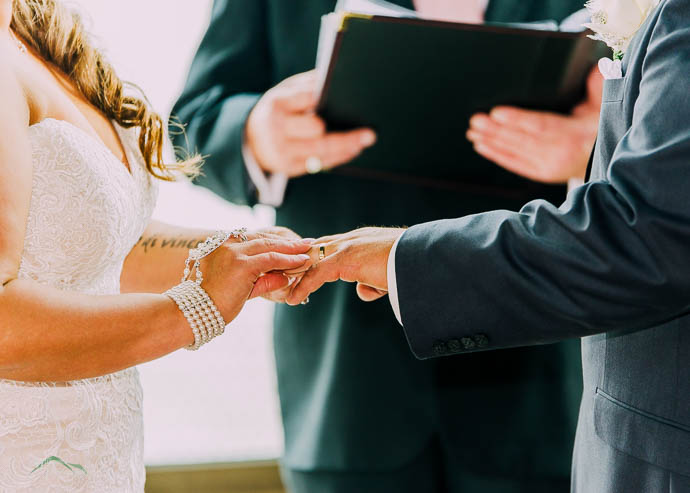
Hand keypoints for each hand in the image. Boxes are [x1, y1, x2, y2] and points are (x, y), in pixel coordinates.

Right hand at [201, 234, 311, 322]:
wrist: (191, 313)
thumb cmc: (211, 303)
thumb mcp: (240, 288)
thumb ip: (262, 280)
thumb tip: (285, 277)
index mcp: (222, 246)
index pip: (254, 239)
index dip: (274, 241)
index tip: (290, 241)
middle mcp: (228, 245)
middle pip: (264, 239)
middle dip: (287, 241)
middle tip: (306, 242)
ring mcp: (234, 253)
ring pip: (269, 246)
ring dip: (291, 248)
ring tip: (308, 249)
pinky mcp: (242, 264)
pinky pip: (271, 259)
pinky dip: (288, 259)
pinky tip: (300, 261)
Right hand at [246, 70, 376, 176]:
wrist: (252, 139)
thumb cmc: (277, 110)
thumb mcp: (285, 92)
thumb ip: (306, 85)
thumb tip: (333, 76)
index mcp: (276, 104)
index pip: (306, 98)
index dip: (325, 98)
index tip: (346, 97)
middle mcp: (276, 129)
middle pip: (316, 129)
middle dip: (343, 133)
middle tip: (369, 133)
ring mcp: (281, 151)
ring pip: (321, 151)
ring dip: (346, 148)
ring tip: (365, 142)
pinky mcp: (288, 168)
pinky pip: (318, 164)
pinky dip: (338, 158)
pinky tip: (352, 150)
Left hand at [285, 227, 404, 305]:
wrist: (423, 260)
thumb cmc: (410, 267)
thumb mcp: (386, 276)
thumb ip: (371, 282)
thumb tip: (361, 291)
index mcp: (357, 242)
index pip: (324, 248)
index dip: (307, 259)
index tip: (291, 270)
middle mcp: (349, 240)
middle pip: (310, 250)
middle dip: (291, 264)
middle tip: (274, 277)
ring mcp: (347, 247)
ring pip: (310, 260)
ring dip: (292, 276)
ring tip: (276, 290)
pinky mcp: (348, 259)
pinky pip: (318, 274)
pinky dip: (304, 287)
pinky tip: (294, 300)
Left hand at [466, 66, 602, 182]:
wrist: (603, 156)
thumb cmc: (601, 126)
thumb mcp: (604, 105)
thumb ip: (599, 86)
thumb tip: (597, 67)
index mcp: (575, 134)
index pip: (541, 125)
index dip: (518, 119)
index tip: (497, 112)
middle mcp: (559, 152)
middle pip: (522, 139)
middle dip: (496, 130)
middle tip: (476, 120)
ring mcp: (548, 165)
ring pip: (514, 150)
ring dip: (491, 141)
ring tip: (472, 131)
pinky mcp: (540, 172)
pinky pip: (514, 163)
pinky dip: (496, 155)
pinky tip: (481, 146)